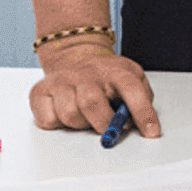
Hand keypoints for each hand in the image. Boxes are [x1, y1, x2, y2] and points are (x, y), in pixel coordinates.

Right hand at [26, 41, 160, 138]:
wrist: (75, 57)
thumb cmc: (106, 78)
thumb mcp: (131, 78)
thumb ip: (142, 98)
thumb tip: (146, 124)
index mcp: (113, 70)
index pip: (130, 88)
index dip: (142, 111)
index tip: (151, 132)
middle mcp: (85, 73)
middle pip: (91, 102)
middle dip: (104, 124)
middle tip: (110, 130)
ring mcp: (61, 81)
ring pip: (69, 113)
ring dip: (81, 124)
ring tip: (86, 118)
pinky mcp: (40, 92)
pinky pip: (47, 119)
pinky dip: (57, 124)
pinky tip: (64, 115)